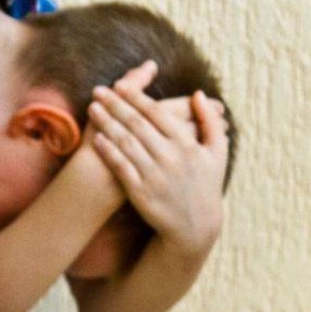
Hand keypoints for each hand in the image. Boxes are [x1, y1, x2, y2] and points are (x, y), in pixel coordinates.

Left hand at [88, 60, 229, 257]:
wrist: (195, 226)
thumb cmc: (205, 184)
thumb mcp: (217, 152)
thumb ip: (210, 121)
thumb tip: (199, 94)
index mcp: (188, 144)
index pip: (158, 113)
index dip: (136, 97)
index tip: (120, 85)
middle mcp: (170, 157)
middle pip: (137, 124)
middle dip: (115, 104)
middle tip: (98, 90)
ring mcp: (154, 175)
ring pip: (126, 143)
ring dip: (107, 123)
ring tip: (93, 109)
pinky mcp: (141, 192)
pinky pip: (121, 167)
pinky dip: (108, 151)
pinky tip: (96, 139)